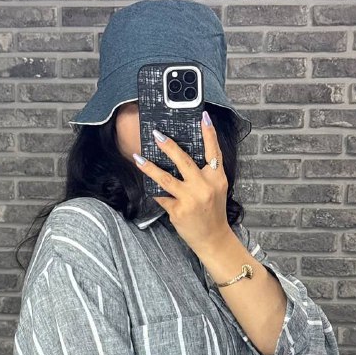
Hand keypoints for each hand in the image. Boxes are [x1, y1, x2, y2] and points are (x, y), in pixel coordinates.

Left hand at [132, 110, 230, 255]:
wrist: (213, 238)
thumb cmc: (213, 211)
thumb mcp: (216, 188)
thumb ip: (206, 172)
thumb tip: (183, 155)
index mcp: (217, 178)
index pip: (214, 151)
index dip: (209, 133)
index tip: (202, 116)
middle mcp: (204, 187)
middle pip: (183, 161)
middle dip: (168, 146)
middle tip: (156, 135)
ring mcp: (191, 199)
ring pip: (166, 179)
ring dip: (149, 167)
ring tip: (138, 157)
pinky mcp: (178, 211)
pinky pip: (161, 196)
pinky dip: (152, 189)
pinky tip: (144, 182)